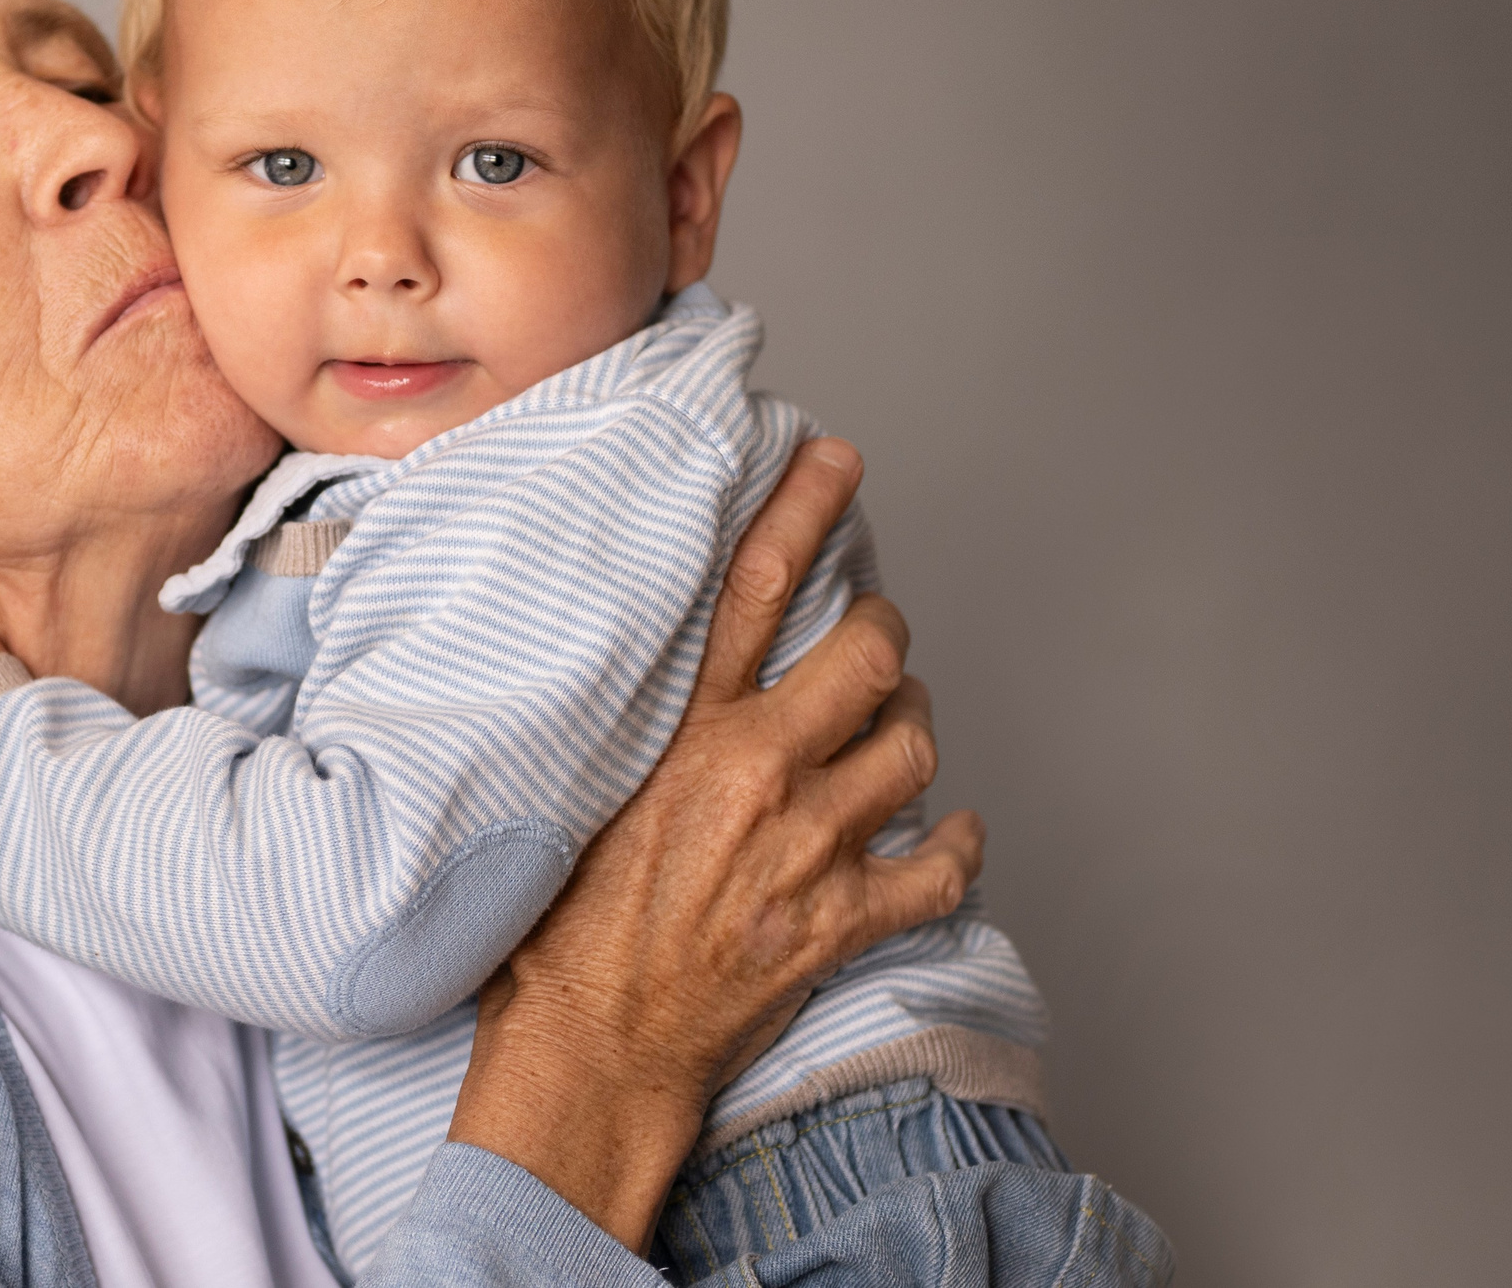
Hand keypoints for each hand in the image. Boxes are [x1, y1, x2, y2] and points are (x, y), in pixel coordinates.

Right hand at [445, 439, 984, 1250]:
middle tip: (874, 639)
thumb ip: (626, 727)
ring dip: (909, 734)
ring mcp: (812, 848)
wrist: (588, 1051)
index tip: (837, 460)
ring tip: (889, 736)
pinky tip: (944, 836)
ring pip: (913, 747)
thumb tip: (644, 669)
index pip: (756, 588)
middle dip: (883, 637)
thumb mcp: (571, 795)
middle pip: (870, 656)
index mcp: (685, 732)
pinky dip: (953, 846)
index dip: (805, 510)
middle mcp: (758, 773)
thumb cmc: (557, 935)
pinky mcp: (843, 921)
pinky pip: (940, 864)